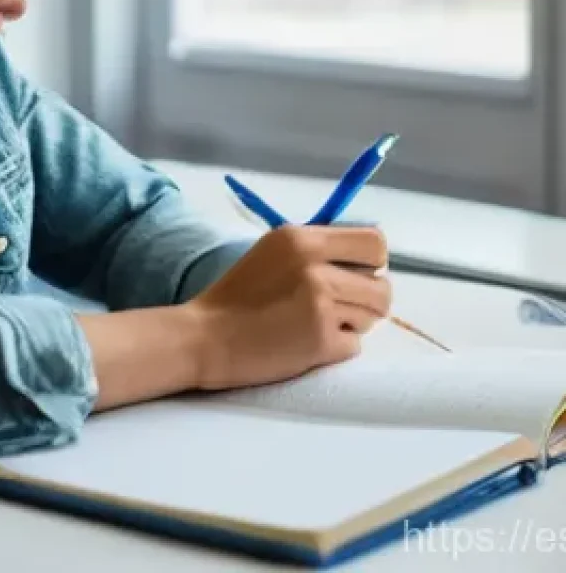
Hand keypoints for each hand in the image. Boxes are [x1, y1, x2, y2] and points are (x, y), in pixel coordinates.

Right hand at [183, 223, 390, 390]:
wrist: (205, 337)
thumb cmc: (236, 295)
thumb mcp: (273, 253)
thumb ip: (315, 249)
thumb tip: (364, 258)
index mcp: (301, 238)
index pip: (374, 241)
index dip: (373, 262)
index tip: (357, 274)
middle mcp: (315, 266)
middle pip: (382, 285)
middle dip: (367, 300)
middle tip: (340, 307)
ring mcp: (320, 304)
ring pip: (373, 316)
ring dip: (352, 324)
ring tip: (317, 324)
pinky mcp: (321, 341)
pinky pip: (355, 346)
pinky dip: (336, 348)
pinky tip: (306, 343)